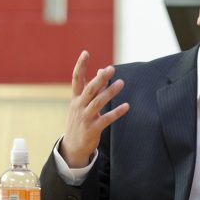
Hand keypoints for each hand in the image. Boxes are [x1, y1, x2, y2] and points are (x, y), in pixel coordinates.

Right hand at [60, 51, 129, 167]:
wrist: (73, 146)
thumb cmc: (80, 121)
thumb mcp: (83, 104)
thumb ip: (94, 88)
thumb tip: (101, 70)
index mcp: (76, 98)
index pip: (76, 79)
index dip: (81, 66)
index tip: (85, 53)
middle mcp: (79, 106)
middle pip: (89, 89)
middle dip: (100, 78)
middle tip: (111, 69)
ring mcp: (85, 118)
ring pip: (98, 102)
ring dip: (110, 92)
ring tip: (121, 83)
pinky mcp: (92, 129)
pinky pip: (106, 119)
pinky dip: (116, 112)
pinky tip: (127, 106)